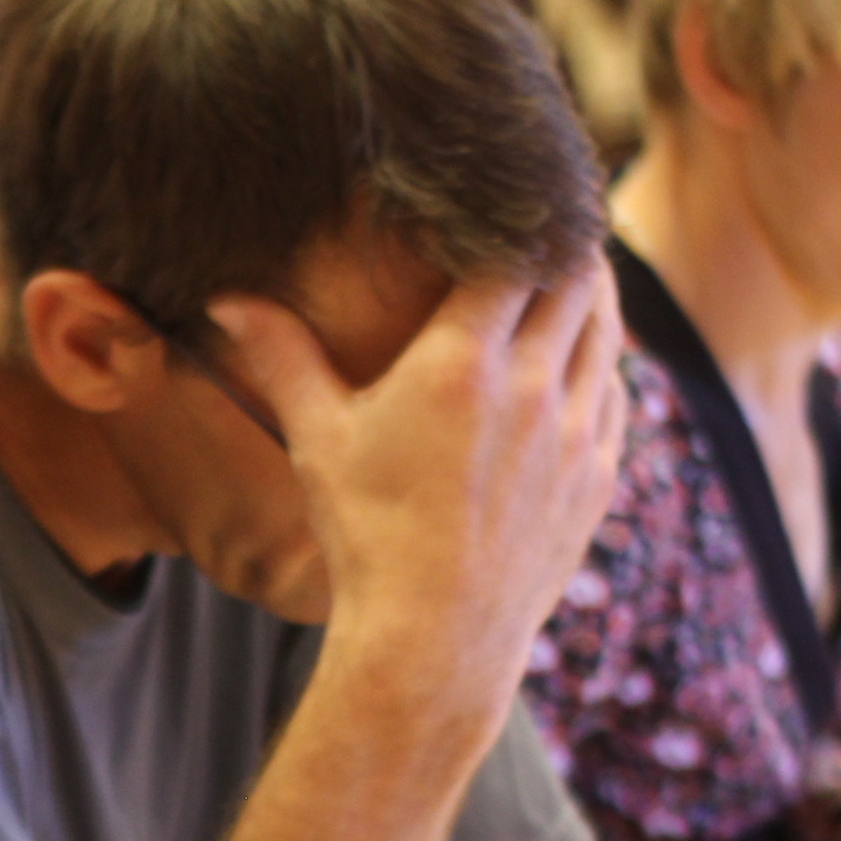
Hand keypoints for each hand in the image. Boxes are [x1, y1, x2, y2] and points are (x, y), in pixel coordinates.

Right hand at [211, 262, 624, 731]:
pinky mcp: (600, 475)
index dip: (521, 215)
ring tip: (577, 271)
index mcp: (462, 363)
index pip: (516, 249)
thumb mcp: (319, 440)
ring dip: (595, 293)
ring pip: (608, 329)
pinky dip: (603, 362)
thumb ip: (281, 357)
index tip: (512, 197)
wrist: (433, 643)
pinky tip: (583, 358)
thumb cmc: (367, 539)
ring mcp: (576, 433)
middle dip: (568, 241)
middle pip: (578, 275)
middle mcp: (532, 387)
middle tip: (553, 219)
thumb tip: (224, 300)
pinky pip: (616, 392)